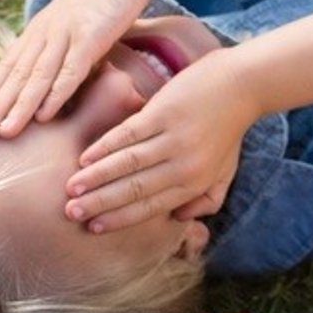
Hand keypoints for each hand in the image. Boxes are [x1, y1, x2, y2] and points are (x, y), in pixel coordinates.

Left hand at [0, 0, 160, 139]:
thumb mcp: (71, 23)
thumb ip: (58, 47)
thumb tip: (50, 77)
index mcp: (39, 30)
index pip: (10, 63)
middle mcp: (46, 33)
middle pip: (17, 74)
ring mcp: (66, 34)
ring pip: (37, 76)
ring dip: (19, 106)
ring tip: (4, 132)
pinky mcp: (90, 37)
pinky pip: (70, 71)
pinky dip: (55, 95)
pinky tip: (43, 117)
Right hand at [64, 53, 254, 232]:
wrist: (242, 84)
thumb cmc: (229, 130)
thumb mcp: (225, 172)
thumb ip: (206, 201)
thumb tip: (178, 219)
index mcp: (194, 183)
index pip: (150, 206)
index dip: (119, 219)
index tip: (93, 228)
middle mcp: (183, 165)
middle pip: (133, 189)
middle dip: (100, 203)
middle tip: (71, 213)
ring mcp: (173, 138)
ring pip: (126, 164)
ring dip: (96, 177)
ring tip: (71, 188)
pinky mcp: (164, 112)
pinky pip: (127, 135)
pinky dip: (104, 147)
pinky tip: (85, 158)